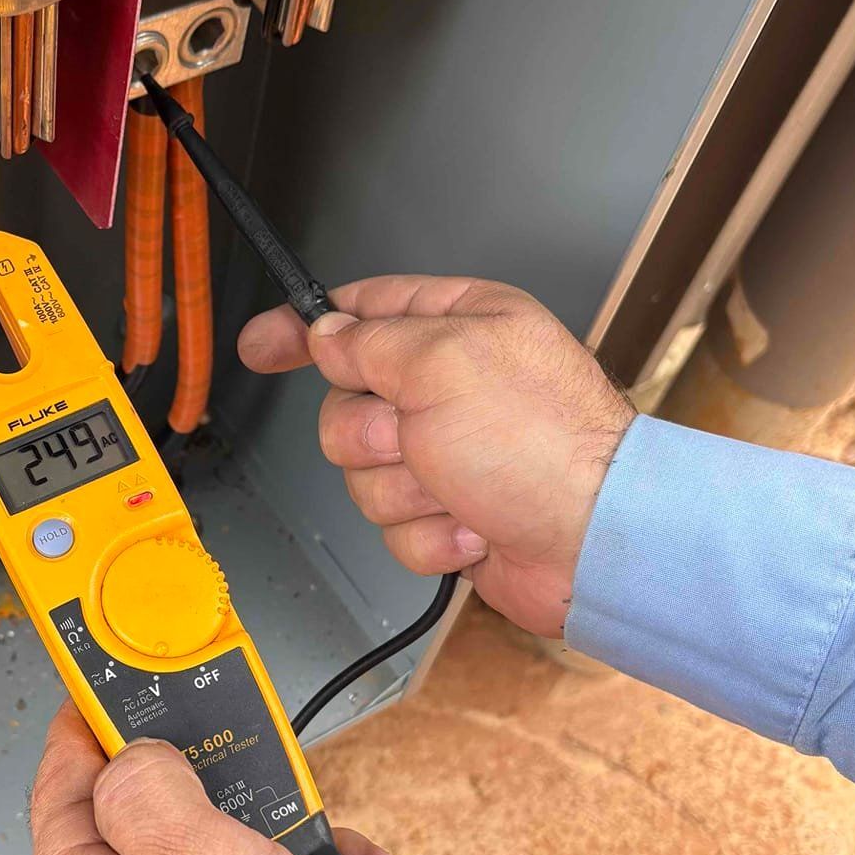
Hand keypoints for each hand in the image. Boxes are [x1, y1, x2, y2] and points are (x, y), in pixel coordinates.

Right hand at [239, 276, 635, 635]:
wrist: (592, 542)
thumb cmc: (543, 444)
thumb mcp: (442, 362)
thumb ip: (370, 341)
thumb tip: (328, 335)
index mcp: (460, 327)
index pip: (361, 313)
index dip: (305, 330)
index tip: (262, 346)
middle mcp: (455, 387)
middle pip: (349, 406)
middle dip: (372, 437)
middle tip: (418, 439)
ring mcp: (452, 455)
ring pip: (365, 475)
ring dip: (406, 492)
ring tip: (458, 489)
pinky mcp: (452, 515)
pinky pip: (396, 528)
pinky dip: (431, 535)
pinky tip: (474, 527)